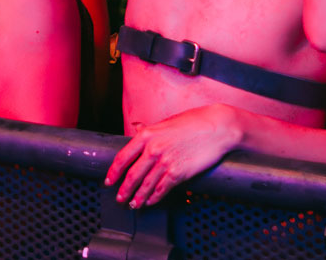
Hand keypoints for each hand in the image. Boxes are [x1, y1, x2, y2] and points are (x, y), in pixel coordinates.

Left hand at [105, 105, 240, 207]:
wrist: (216, 127)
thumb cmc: (193, 121)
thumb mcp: (166, 122)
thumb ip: (152, 133)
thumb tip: (139, 134)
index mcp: (147, 134)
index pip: (122, 157)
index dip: (113, 172)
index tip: (109, 180)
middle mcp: (153, 149)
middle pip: (132, 175)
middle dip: (124, 190)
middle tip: (120, 198)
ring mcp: (165, 162)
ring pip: (145, 185)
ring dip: (138, 197)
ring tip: (133, 204)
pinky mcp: (178, 173)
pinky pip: (162, 190)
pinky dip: (154, 198)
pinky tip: (151, 202)